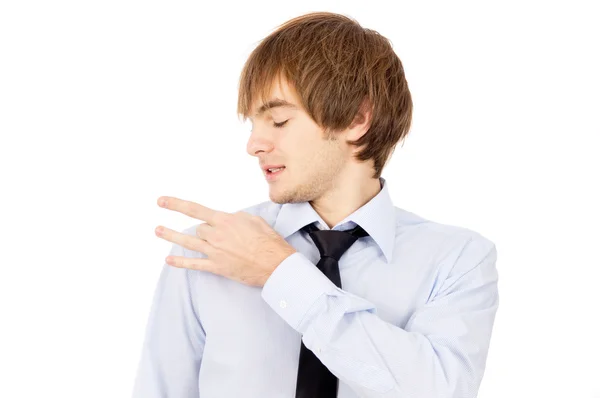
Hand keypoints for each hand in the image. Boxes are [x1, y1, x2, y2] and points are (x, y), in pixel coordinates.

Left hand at [154, 196, 296, 286]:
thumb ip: (236, 218)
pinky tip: (169, 261)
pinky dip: (180, 263)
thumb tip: (227, 219)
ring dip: (171, 236)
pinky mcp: (217, 267)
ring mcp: (215, 251)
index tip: (162, 201)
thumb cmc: (268, 241)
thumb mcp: (254, 219)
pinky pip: (194, 264)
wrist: (275, 263)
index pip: (195, 210)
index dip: (176, 204)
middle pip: (198, 229)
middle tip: (220, 237)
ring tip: (158, 230)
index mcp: (225, 220)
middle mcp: (216, 234)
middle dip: (205, 231)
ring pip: (188, 242)